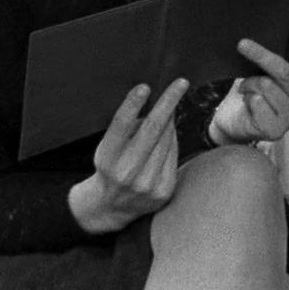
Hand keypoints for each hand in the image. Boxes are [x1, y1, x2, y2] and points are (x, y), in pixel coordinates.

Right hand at [69, 77, 185, 233]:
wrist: (111, 206)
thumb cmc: (111, 165)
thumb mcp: (108, 146)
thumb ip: (128, 128)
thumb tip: (159, 106)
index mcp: (107, 158)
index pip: (120, 126)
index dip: (132, 104)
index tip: (144, 87)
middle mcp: (127, 172)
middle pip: (152, 130)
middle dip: (168, 103)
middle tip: (181, 83)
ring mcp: (147, 184)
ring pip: (167, 140)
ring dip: (170, 121)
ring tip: (168, 111)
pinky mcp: (163, 191)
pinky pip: (174, 155)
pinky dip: (172, 141)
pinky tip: (167, 136)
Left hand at [208, 26, 288, 145]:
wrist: (237, 119)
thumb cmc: (256, 88)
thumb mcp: (268, 68)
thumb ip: (277, 56)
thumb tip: (270, 33)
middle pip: (284, 72)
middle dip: (261, 55)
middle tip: (242, 44)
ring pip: (266, 85)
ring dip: (250, 82)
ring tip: (247, 87)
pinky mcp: (276, 131)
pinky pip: (257, 102)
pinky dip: (247, 97)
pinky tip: (248, 102)